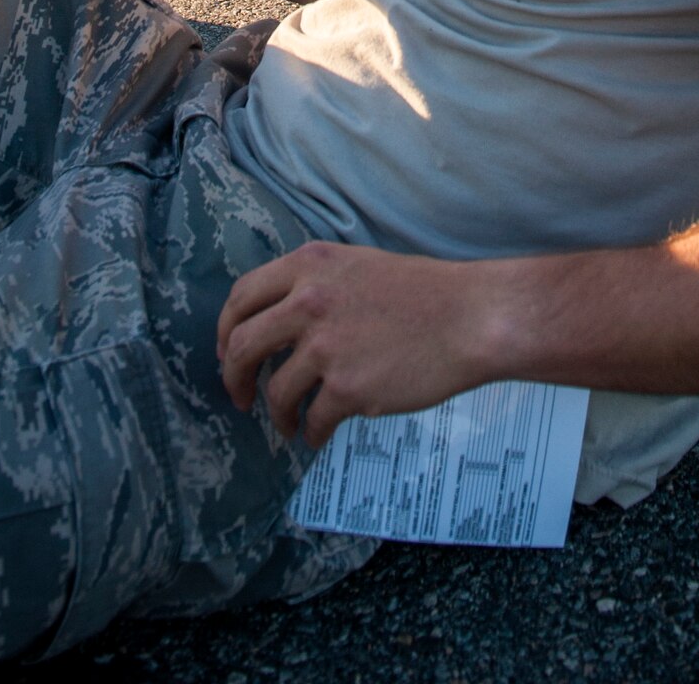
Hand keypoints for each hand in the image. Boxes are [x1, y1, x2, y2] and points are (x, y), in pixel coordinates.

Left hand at [216, 241, 494, 447]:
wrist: (471, 318)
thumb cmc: (424, 294)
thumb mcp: (358, 266)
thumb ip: (314, 285)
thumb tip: (275, 323)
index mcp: (310, 265)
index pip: (242, 296)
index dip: (227, 330)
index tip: (229, 353)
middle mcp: (309, 300)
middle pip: (242, 345)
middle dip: (233, 378)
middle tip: (240, 396)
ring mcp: (326, 346)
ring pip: (275, 391)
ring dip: (277, 414)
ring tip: (289, 423)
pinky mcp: (347, 388)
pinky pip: (311, 420)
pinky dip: (310, 433)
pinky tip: (319, 433)